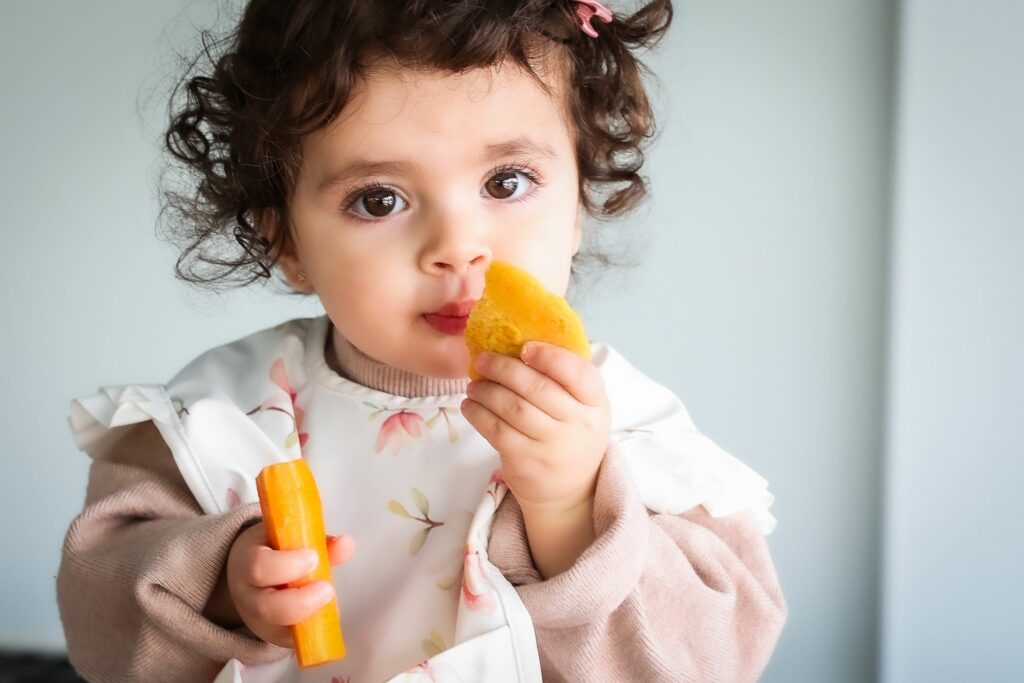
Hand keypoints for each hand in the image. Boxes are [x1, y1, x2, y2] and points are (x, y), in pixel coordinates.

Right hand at [223, 522, 354, 647]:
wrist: (249, 575)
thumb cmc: (271, 551)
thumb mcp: (286, 537)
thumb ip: (316, 540)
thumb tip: (345, 544)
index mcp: (247, 563)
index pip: (259, 567)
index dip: (289, 565)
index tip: (313, 557)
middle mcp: (248, 597)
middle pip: (267, 608)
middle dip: (302, 601)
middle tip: (327, 588)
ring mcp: (260, 622)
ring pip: (281, 631)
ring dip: (313, 617)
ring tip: (330, 600)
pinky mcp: (275, 637)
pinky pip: (296, 641)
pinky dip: (316, 629)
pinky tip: (329, 613)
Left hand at [461, 341, 610, 513]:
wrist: (569, 490)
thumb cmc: (571, 432)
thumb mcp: (583, 405)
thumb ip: (562, 377)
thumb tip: (518, 339)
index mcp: (595, 401)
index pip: (578, 374)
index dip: (550, 357)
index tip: (524, 348)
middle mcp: (578, 423)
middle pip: (537, 388)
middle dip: (504, 369)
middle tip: (482, 359)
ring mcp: (552, 446)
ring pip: (513, 408)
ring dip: (486, 391)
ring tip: (474, 384)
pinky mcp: (526, 462)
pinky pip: (497, 431)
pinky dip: (478, 414)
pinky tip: (470, 405)